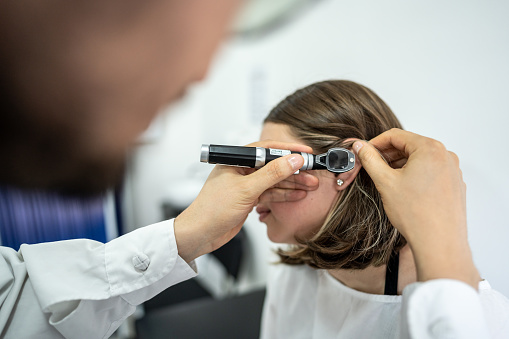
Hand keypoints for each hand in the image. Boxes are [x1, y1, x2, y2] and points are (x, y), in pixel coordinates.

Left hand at [174, 140, 312, 261]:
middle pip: (272, 166)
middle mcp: (241, 171)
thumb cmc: (212, 210)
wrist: (200, 234)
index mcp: (236, 161)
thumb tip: (292, 160)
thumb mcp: (246, 189)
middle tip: (312, 171)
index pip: (266, 149)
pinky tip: (298, 194)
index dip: (287, 150)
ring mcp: (245, 186)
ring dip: (292, 183)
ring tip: (311, 184)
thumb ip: (271, 174)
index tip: (305, 152)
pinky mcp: (248, 199)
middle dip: (293, 169)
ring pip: (273, 181)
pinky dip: (284, 194)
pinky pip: (270, 193)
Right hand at [353, 128, 479, 288]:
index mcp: (430, 149)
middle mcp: (445, 156)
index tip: (364, 152)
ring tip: (387, 181)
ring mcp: (452, 170)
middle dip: (388, 155)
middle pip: (409, 146)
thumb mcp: (385, 182)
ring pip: (420, 159)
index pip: (396, 135)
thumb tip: (360, 146)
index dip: (376, 143)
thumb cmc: (416, 214)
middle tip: (372, 167)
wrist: (439, 242)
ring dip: (401, 165)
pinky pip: (431, 171)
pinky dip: (415, 175)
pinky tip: (404, 191)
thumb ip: (370, 159)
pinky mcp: (454, 184)